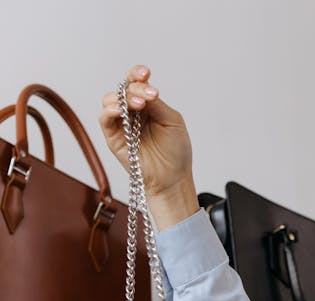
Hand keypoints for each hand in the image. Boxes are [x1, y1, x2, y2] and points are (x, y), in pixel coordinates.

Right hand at [99, 65, 197, 228]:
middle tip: (150, 96)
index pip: (136, 82)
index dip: (137, 74)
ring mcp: (121, 124)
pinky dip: (110, 110)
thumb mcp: (172, 121)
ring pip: (111, 99)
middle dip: (136, 88)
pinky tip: (121, 110)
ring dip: (124, 97)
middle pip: (124, 88)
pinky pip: (104, 118)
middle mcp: (132, 111)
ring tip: (140, 105)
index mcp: (146, 104)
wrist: (172, 178)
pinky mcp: (113, 137)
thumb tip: (143, 89)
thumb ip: (157, 104)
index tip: (146, 73)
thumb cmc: (175, 151)